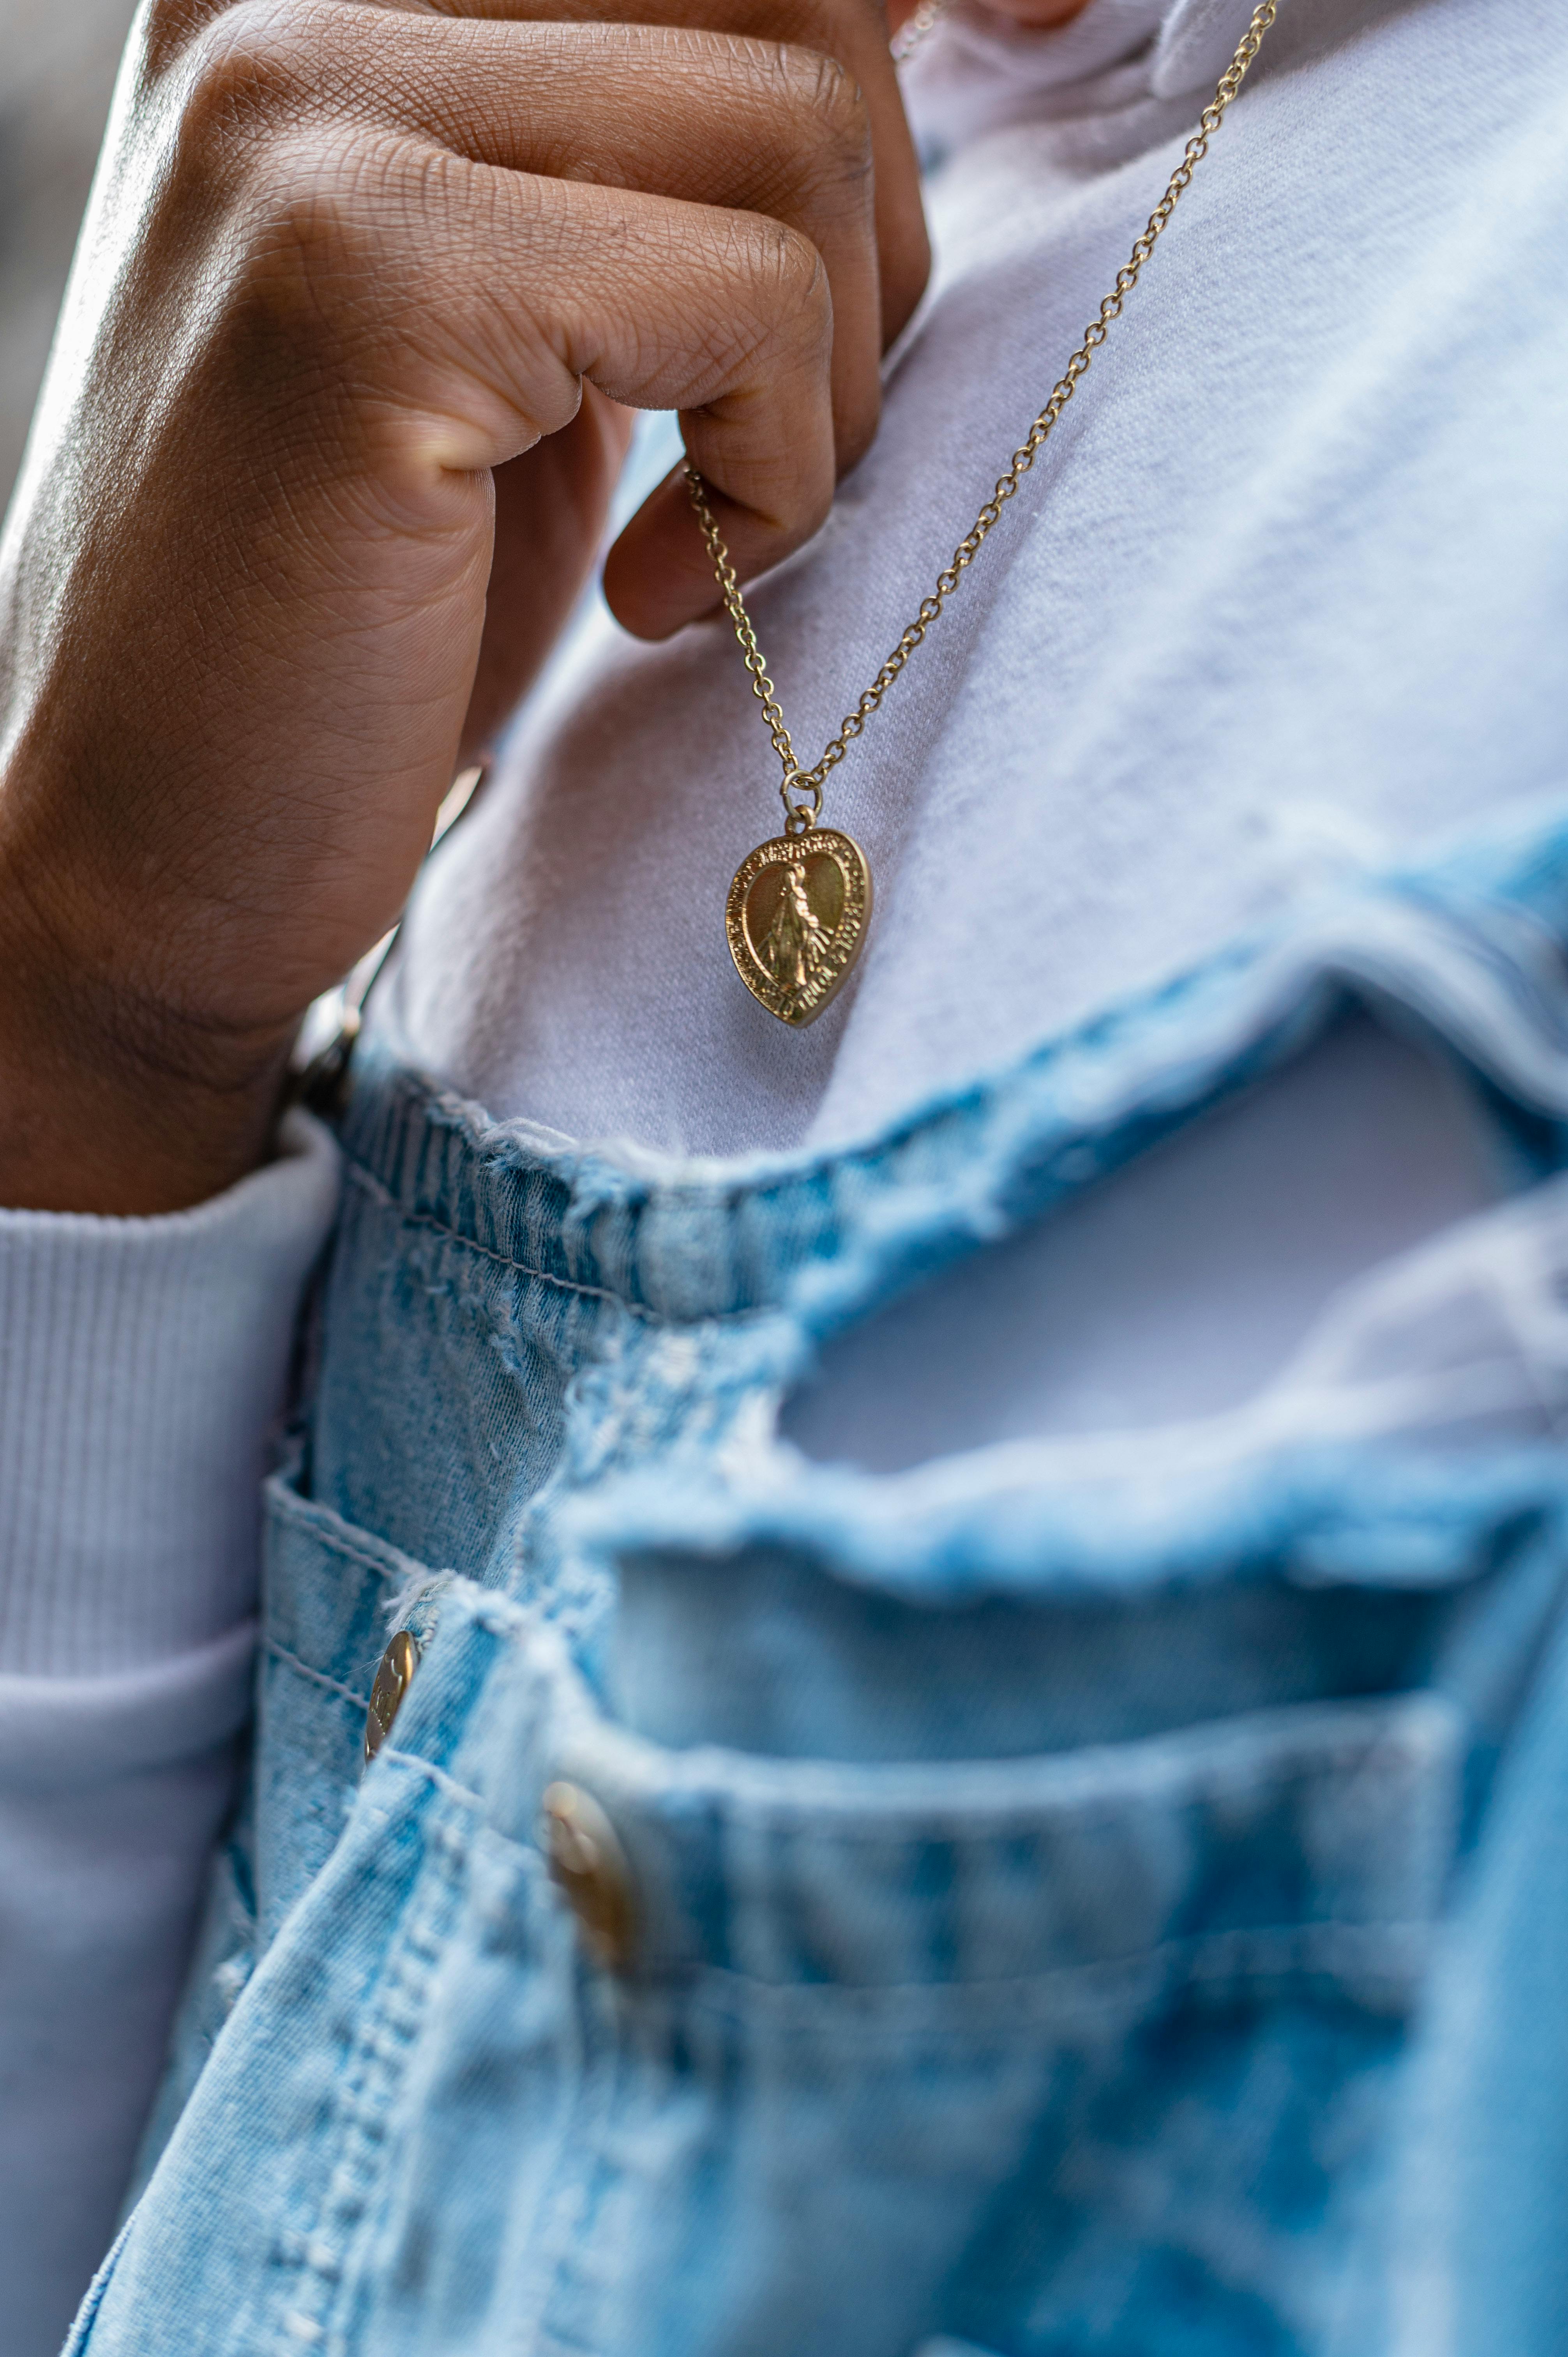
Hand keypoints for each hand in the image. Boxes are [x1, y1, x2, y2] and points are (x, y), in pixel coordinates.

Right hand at [0, 0, 927, 1211]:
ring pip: (796, 126)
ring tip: (712, 531)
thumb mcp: (528, 335)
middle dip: (871, 236)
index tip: (1046, 14)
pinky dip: (773, 470)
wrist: (159, 845)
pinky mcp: (366, 280)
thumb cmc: (362, 616)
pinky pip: (745, 296)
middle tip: (782, 442)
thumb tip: (897, 59)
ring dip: (827, 378)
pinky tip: (659, 591)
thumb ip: (649, 167)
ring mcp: (313, 113)